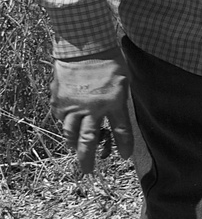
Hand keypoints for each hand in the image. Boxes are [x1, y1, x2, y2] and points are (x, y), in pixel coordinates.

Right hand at [51, 50, 134, 174]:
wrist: (85, 47)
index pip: (121, 131)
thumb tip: (117, 119)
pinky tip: (68, 127)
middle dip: (88, 158)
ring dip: (73, 144)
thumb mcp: (123, 82)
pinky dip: (65, 125)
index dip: (124, 146)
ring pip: (70, 133)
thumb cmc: (110, 62)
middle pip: (90, 140)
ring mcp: (74, 104)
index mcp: (114, 101)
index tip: (125, 156)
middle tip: (88, 171)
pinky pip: (60, 119)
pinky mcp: (59, 100)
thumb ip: (119, 102)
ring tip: (75, 151)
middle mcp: (93, 107)